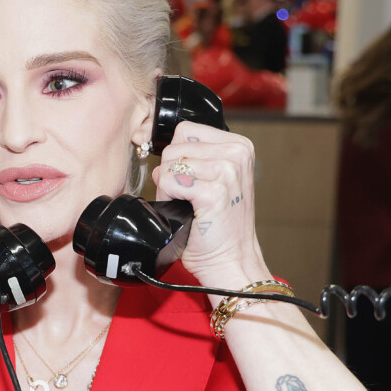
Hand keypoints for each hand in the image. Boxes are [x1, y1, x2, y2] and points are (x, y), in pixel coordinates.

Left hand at [151, 121, 269, 295]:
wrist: (230, 260)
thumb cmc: (216, 225)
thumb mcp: (212, 179)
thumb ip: (191, 157)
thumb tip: (152, 143)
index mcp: (239, 145)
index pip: (185, 130)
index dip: (175, 155)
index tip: (183, 177)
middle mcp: (237, 153)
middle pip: (174, 146)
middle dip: (170, 172)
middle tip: (187, 197)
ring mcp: (227, 171)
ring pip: (169, 163)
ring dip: (169, 187)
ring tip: (187, 205)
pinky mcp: (214, 191)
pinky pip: (169, 181)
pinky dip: (168, 198)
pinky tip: (185, 212)